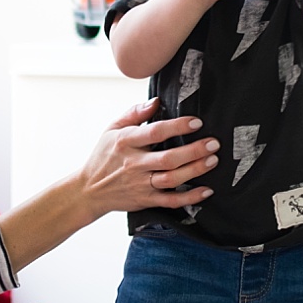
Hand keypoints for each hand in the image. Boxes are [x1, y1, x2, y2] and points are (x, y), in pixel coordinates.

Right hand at [79, 99, 219, 217]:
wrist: (89, 190)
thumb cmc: (104, 156)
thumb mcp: (112, 129)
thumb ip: (134, 113)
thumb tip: (156, 101)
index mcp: (126, 142)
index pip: (155, 132)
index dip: (177, 126)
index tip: (197, 122)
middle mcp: (134, 164)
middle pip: (168, 158)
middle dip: (194, 151)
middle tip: (213, 143)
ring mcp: (140, 184)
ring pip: (172, 179)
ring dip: (195, 170)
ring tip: (213, 160)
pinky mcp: (146, 200)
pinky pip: (171, 201)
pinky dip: (190, 198)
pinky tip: (206, 190)